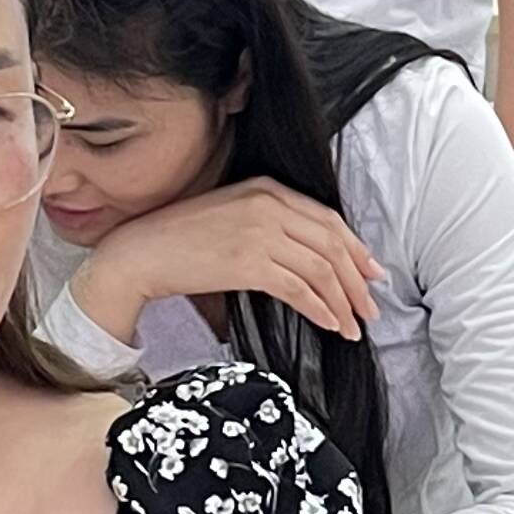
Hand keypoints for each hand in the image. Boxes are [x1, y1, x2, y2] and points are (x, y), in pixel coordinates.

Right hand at [78, 177, 384, 338]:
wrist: (142, 250)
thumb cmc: (183, 239)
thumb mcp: (233, 215)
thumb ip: (271, 223)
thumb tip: (312, 259)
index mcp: (267, 188)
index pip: (328, 219)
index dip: (357, 249)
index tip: (372, 273)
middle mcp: (268, 204)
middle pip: (332, 243)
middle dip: (358, 279)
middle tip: (371, 307)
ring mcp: (259, 232)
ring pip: (321, 268)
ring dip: (344, 301)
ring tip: (354, 325)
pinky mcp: (248, 262)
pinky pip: (299, 289)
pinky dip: (321, 308)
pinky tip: (330, 324)